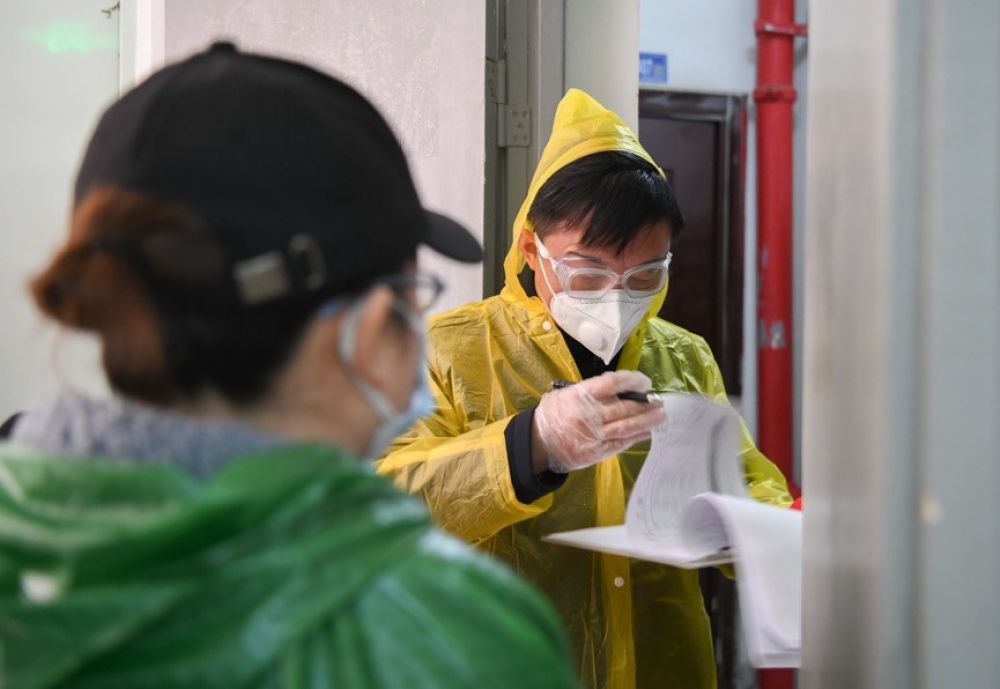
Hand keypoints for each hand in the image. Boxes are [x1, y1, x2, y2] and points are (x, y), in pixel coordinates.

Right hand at [532, 370, 665, 473]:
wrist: (538, 443)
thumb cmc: (553, 414)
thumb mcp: (566, 394)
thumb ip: (590, 390)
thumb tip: (620, 388)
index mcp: (580, 396)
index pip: (612, 383)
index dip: (632, 381)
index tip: (644, 383)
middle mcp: (589, 415)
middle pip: (624, 407)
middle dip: (645, 404)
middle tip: (658, 401)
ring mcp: (593, 435)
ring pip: (626, 427)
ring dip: (646, 421)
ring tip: (660, 416)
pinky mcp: (596, 451)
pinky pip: (620, 443)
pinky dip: (635, 437)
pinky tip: (646, 432)